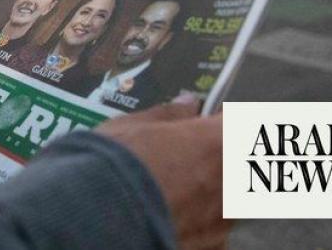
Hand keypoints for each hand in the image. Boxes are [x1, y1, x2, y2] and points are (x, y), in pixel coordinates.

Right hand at [96, 97, 228, 249]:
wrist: (98, 214)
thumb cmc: (115, 160)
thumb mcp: (132, 126)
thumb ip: (167, 115)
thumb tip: (188, 104)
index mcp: (217, 140)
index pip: (241, 121)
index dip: (223, 121)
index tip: (207, 121)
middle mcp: (231, 178)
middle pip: (241, 162)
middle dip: (223, 156)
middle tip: (193, 156)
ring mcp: (224, 217)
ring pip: (233, 197)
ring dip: (216, 189)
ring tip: (182, 190)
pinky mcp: (212, 245)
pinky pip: (217, 228)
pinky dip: (203, 222)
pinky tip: (177, 217)